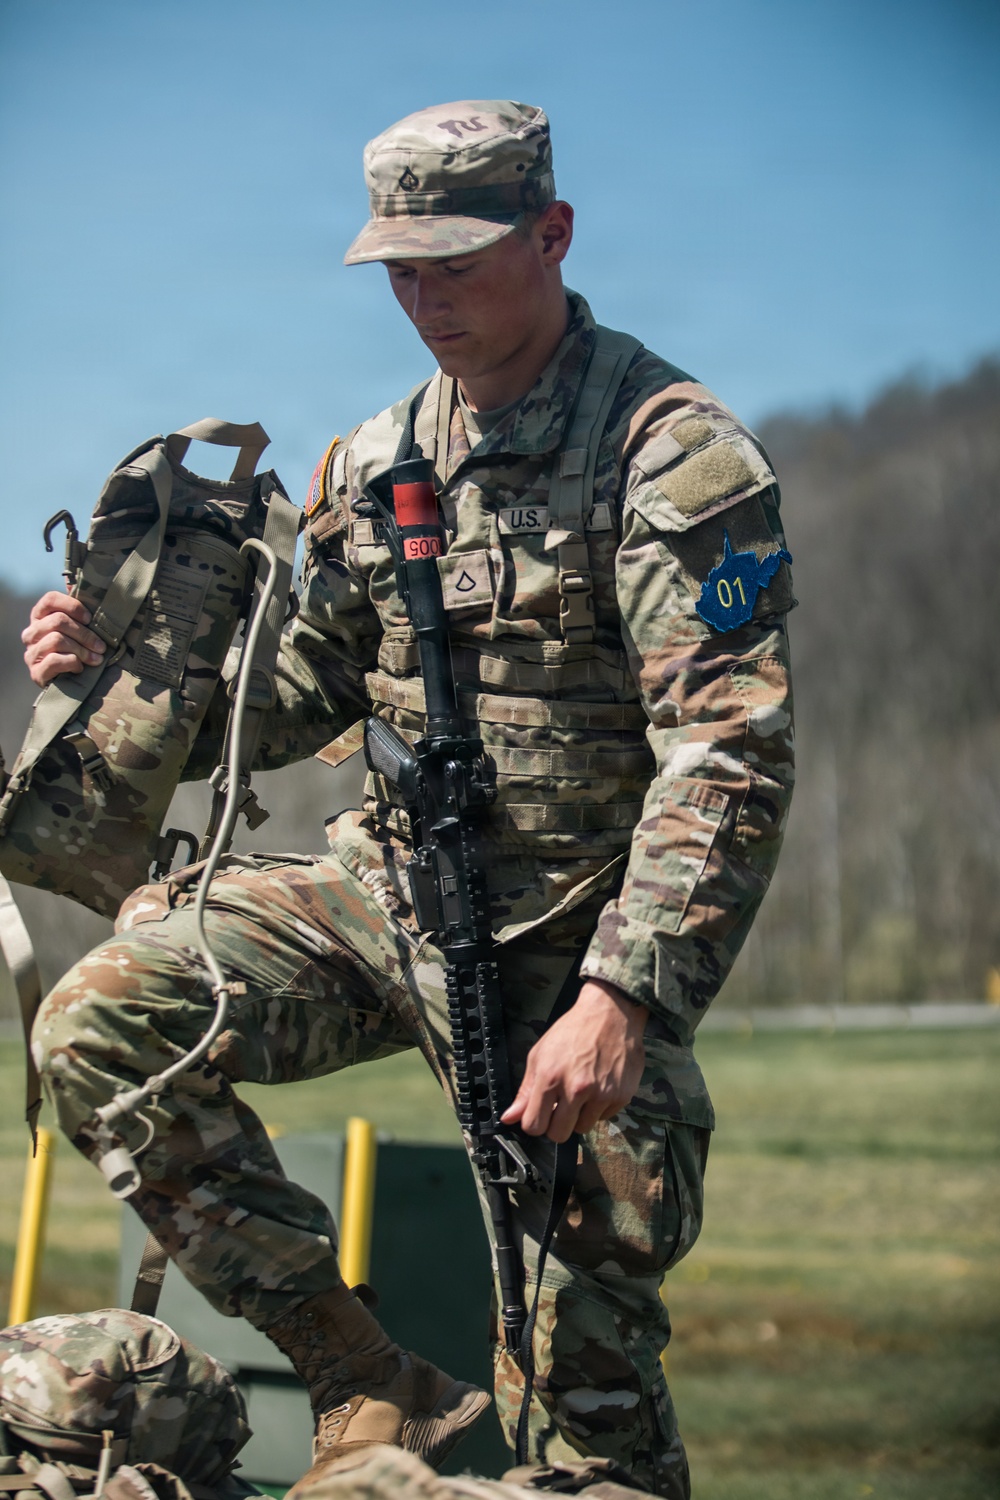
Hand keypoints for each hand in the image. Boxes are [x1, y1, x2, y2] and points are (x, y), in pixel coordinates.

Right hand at [22, 592, 106, 685]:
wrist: (70, 685)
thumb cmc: (77, 651)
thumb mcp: (79, 629)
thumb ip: (79, 611)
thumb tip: (81, 582)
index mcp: (40, 617)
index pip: (50, 599)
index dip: (72, 606)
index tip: (90, 619)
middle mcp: (31, 632)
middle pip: (58, 621)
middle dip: (85, 634)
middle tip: (101, 646)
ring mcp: (31, 652)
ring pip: (57, 640)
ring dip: (82, 650)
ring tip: (95, 659)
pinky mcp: (35, 672)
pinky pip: (54, 660)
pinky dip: (73, 663)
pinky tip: (80, 668)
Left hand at [501, 979, 647, 1142]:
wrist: (611, 1013)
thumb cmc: (572, 1031)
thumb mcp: (540, 1054)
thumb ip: (525, 1090)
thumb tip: (509, 1118)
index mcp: (550, 1077)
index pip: (534, 1125)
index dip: (535, 1122)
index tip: (541, 1114)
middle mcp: (576, 1088)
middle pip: (558, 1135)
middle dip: (557, 1124)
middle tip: (562, 1106)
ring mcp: (601, 1094)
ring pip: (583, 1129)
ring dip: (580, 1116)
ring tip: (582, 1092)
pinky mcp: (621, 1096)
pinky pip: (604, 1118)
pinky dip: (600, 1107)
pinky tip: (600, 1085)